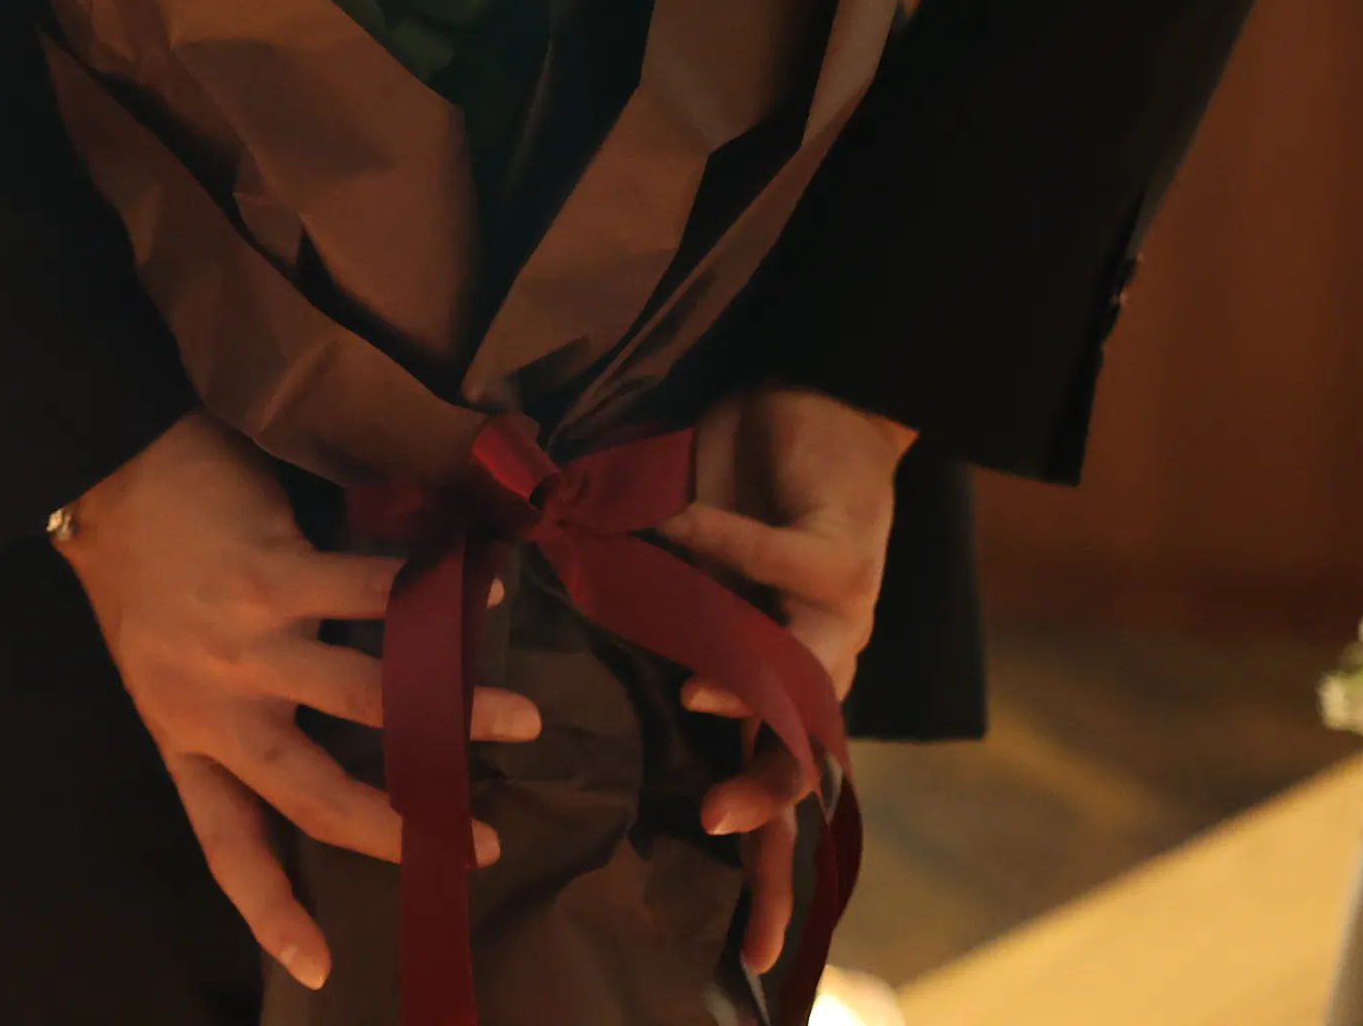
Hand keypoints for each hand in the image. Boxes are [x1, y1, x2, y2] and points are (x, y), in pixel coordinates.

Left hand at [55, 414, 540, 990]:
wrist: (108, 477)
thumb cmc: (144, 578)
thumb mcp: (165, 674)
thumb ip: (231, 717)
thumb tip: (334, 750)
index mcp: (186, 738)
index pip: (226, 844)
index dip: (271, 908)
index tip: (322, 967)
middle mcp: (213, 705)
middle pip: (314, 793)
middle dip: (402, 825)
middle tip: (480, 843)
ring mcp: (242, 641)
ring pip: (365, 696)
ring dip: (452, 711)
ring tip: (522, 721)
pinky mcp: (267, 574)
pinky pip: (368, 592)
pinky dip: (432, 597)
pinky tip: (483, 598)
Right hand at [657, 385, 913, 973]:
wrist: (817, 404)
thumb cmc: (731, 484)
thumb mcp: (667, 560)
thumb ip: (620, 596)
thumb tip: (518, 605)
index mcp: (767, 680)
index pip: (769, 792)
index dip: (765, 875)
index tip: (747, 958)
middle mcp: (812, 664)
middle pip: (800, 764)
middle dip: (763, 799)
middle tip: (711, 819)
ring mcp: (838, 616)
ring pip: (806, 678)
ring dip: (749, 686)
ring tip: (695, 689)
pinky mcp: (844, 555)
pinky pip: (781, 564)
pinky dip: (723, 545)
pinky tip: (676, 520)